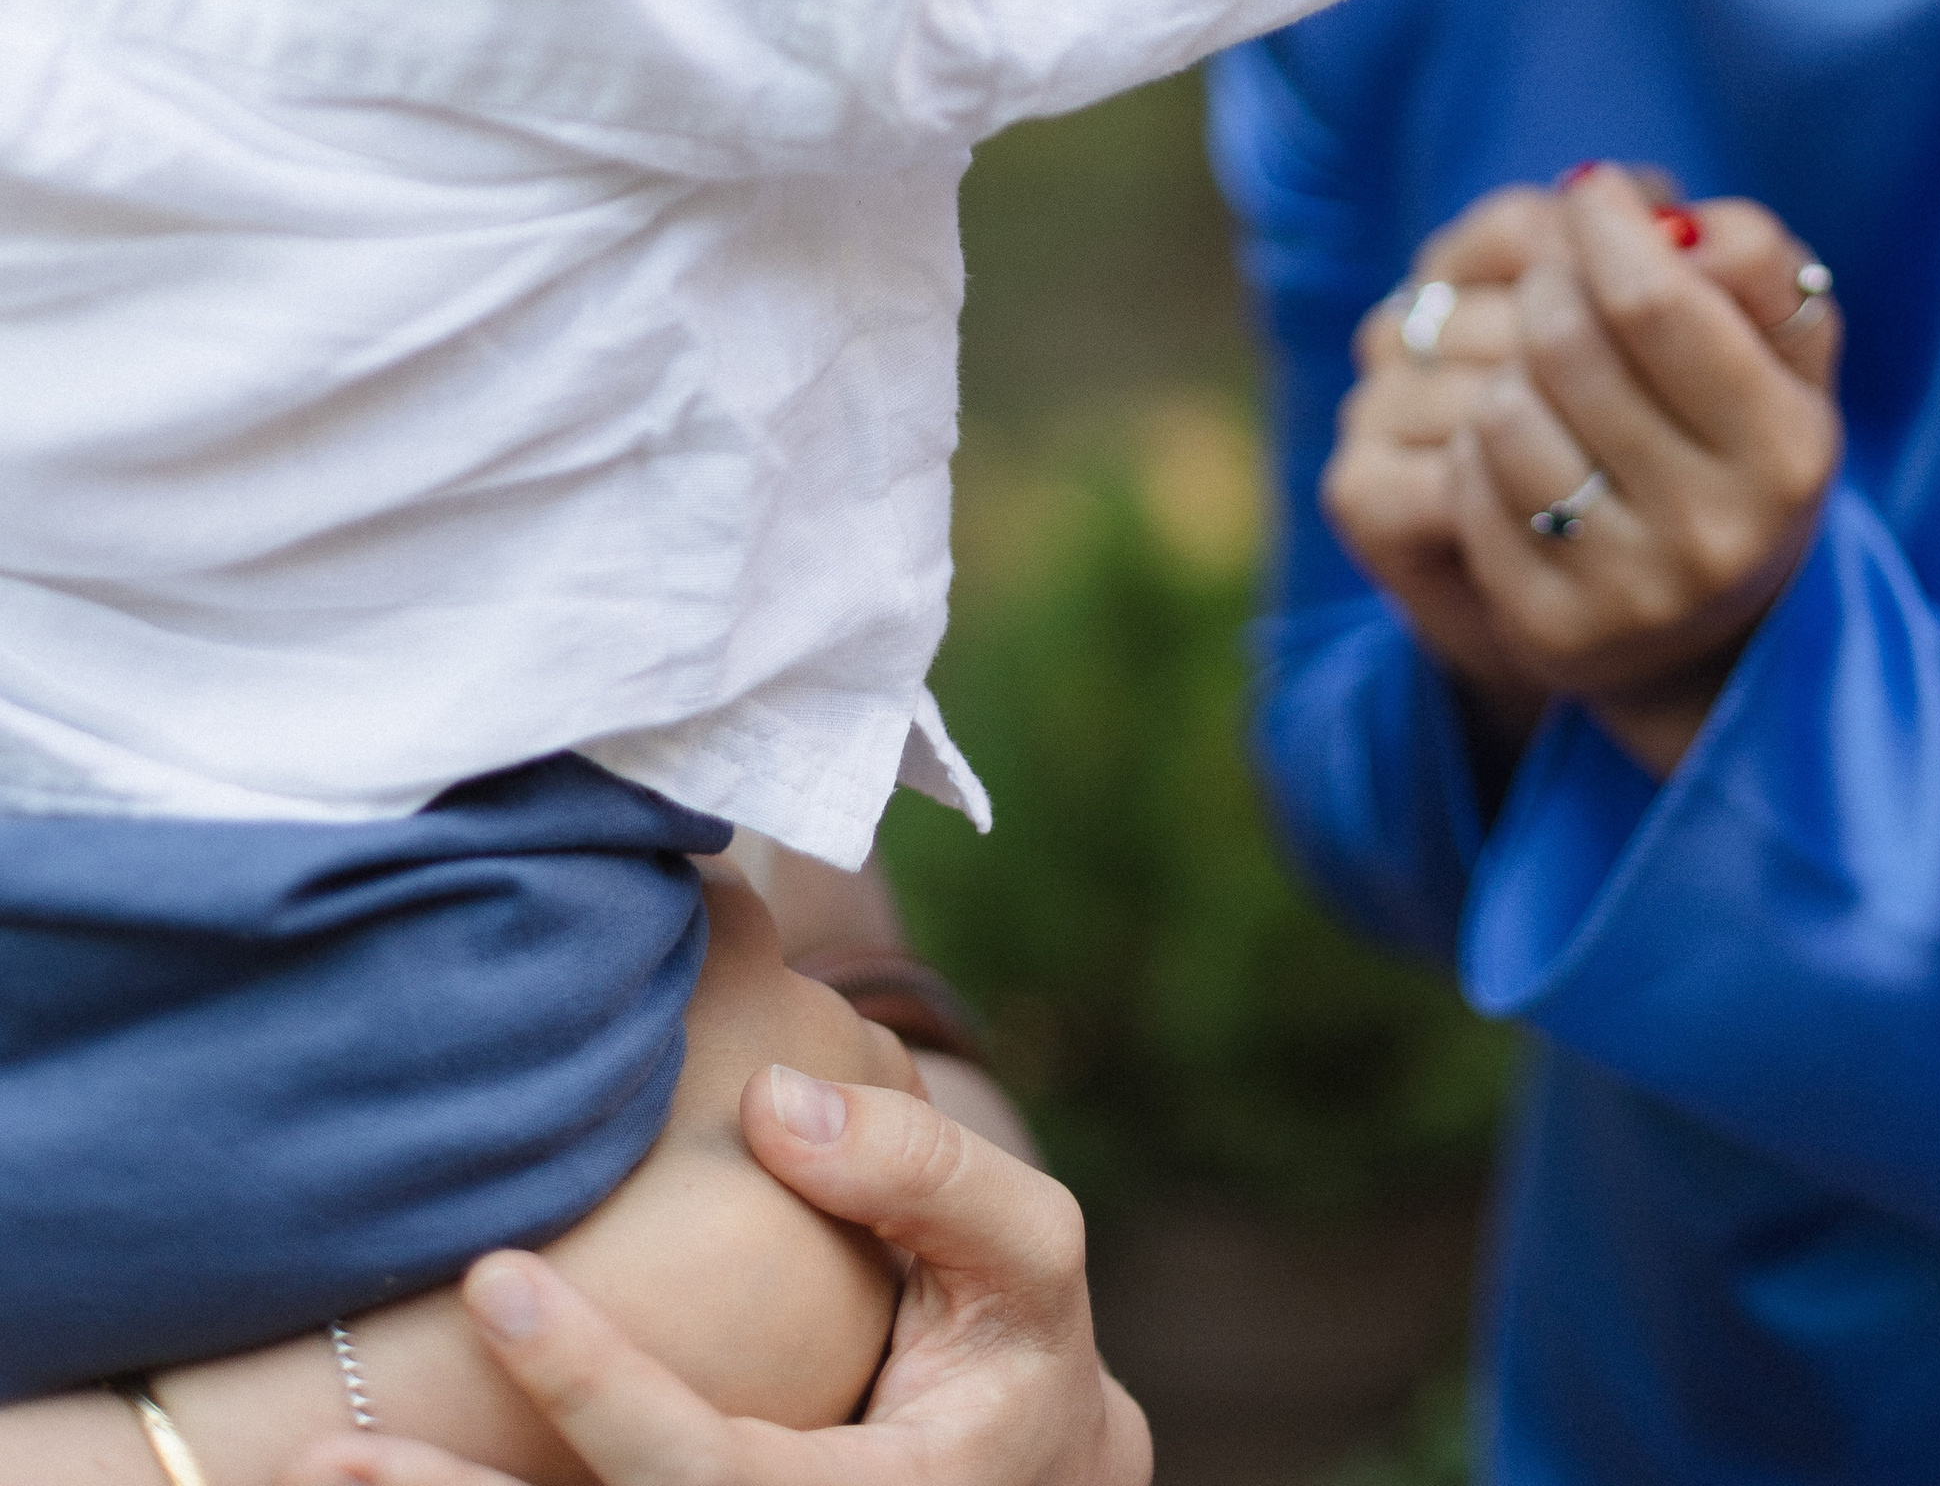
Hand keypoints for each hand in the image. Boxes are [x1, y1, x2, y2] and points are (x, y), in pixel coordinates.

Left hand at [281, 1076, 1148, 1485]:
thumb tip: (770, 1102)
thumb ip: (924, 1168)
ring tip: (305, 1471)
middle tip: (321, 1449)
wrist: (1022, 1485)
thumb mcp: (1024, 1254)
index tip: (497, 1278)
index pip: (714, 1473)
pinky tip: (374, 1468)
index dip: (600, 1391)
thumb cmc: (1013, 1344)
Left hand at [1327, 168, 1841, 774]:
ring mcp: (1628, 593)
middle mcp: (1713, 534)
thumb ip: (1746, 255)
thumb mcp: (1786, 344)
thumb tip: (1643, 210)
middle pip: (1563, 346)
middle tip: (1559, 277)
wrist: (1719, 618)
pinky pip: (1468, 486)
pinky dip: (1483, 443)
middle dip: (1550, 283)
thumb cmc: (1745, 432)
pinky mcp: (1548, 630)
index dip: (1604, 227)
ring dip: (1511, 365)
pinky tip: (1527, 445)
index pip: (1654, 303)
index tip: (1592, 194)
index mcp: (1785, 452)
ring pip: (1502, 411)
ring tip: (1545, 371)